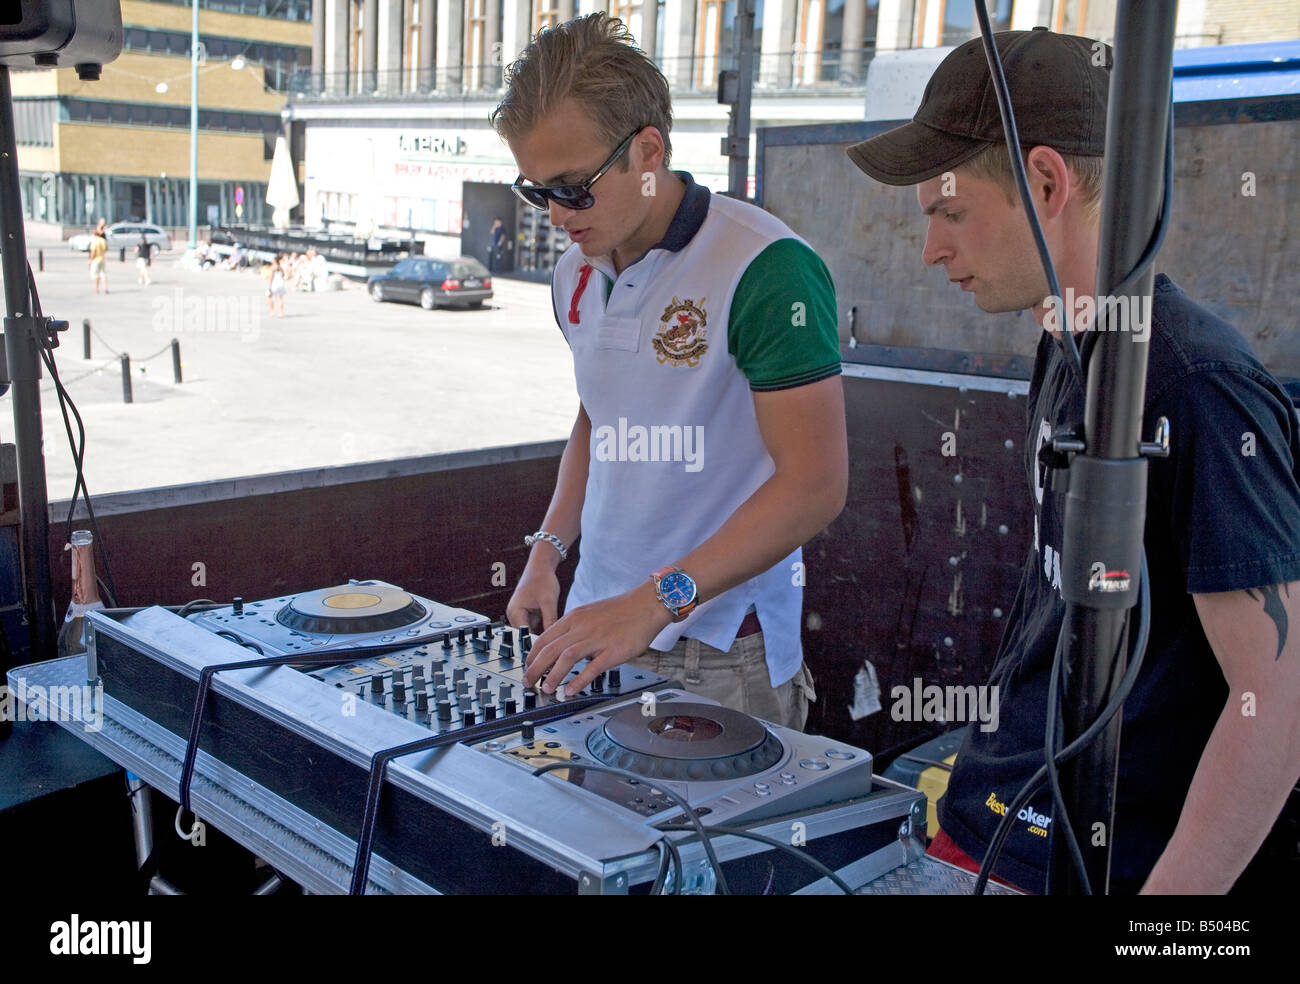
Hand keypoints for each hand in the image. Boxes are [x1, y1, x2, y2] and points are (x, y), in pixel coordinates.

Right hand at [505, 559, 560, 635]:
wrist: (541, 565)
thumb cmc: (542, 579)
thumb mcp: (549, 601)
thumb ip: (550, 620)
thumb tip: (552, 638)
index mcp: (515, 611)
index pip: (524, 635)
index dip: (536, 642)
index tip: (548, 648)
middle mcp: (514, 614)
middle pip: (527, 634)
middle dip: (540, 637)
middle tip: (553, 641)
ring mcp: (519, 614)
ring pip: (532, 630)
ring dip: (541, 631)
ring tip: (553, 630)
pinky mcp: (526, 612)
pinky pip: (535, 624)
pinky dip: (543, 625)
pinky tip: (551, 623)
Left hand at [523, 581, 670, 694]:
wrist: (646, 605)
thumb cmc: (621, 611)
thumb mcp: (589, 613)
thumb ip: (574, 628)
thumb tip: (561, 645)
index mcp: (574, 618)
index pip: (544, 638)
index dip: (532, 655)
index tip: (528, 667)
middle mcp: (581, 628)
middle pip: (550, 649)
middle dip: (535, 669)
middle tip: (528, 683)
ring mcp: (596, 639)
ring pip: (566, 658)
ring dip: (553, 676)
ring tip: (546, 689)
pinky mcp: (612, 651)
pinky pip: (592, 668)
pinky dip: (578, 680)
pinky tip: (570, 691)